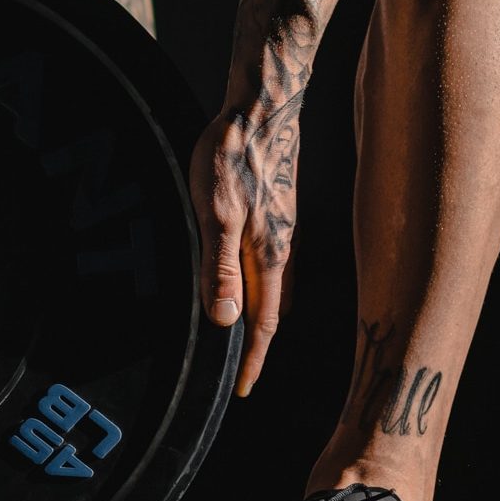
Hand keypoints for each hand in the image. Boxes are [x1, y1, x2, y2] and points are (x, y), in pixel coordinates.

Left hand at [189, 107, 298, 396]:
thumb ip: (220, 269)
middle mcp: (282, 249)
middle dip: (259, 345)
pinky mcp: (277, 213)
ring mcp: (282, 231)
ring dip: (262, 316)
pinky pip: (274, 265)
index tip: (243, 391)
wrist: (262, 109)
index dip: (252, 360)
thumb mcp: (216, 215)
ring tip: (245, 337)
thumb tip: (225, 322)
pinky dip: (263, 287)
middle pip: (273, 312)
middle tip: (243, 372)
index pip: (263, 324)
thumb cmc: (232, 156)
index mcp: (268, 256)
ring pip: (275, 288)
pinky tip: (249, 280)